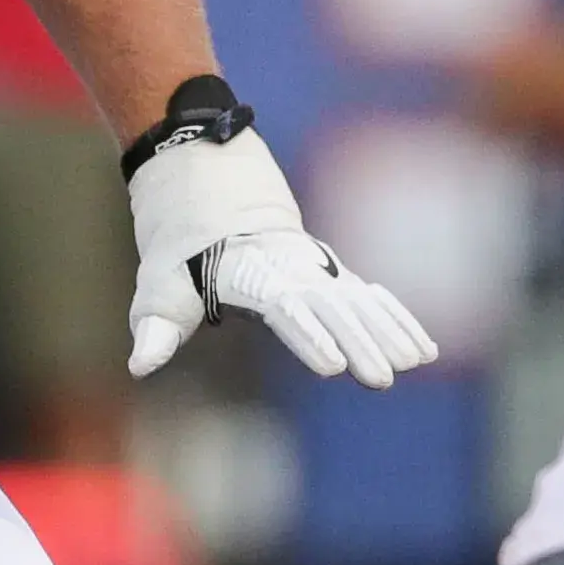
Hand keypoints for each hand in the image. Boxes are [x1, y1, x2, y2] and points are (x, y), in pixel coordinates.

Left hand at [126, 130, 436, 388]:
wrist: (208, 185)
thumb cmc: (181, 247)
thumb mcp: (160, 281)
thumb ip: (156, 324)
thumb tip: (140, 365)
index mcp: (248, 272)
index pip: (281, 306)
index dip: (305, 333)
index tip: (330, 366)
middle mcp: (289, 268)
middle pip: (328, 306)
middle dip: (356, 341)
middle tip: (380, 378)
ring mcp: (315, 268)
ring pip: (357, 299)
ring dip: (387, 330)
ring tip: (416, 362)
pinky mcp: (330, 274)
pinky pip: (369, 296)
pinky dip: (396, 317)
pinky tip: (423, 348)